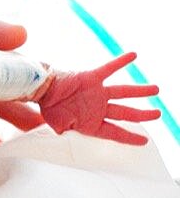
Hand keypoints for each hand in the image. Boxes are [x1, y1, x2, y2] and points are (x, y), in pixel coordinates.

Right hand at [39, 52, 160, 144]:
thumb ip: (67, 132)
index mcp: (91, 123)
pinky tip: (134, 55)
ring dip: (140, 91)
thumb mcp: (59, 126)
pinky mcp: (92, 78)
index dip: (129, 137)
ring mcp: (97, 93)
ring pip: (124, 92)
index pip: (114, 132)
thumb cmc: (49, 109)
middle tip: (157, 114)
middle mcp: (98, 108)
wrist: (41, 91)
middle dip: (142, 115)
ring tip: (156, 89)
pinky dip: (121, 62)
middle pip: (125, 113)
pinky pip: (109, 69)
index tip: (144, 142)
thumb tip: (67, 136)